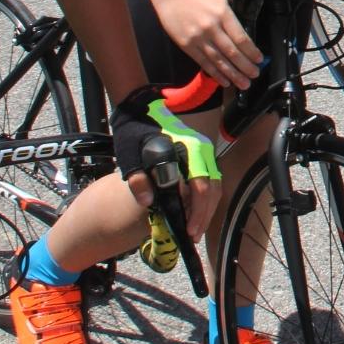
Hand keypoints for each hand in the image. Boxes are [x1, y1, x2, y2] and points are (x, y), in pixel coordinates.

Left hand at [109, 89, 219, 239]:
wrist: (141, 107)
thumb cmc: (135, 130)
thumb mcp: (130, 154)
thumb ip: (138, 178)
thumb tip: (148, 202)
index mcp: (187, 150)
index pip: (201, 185)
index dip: (197, 210)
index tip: (189, 230)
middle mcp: (201, 150)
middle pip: (212, 188)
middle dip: (204, 215)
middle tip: (193, 236)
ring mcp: (202, 152)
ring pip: (214, 186)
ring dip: (207, 209)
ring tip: (195, 228)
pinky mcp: (199, 155)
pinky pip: (210, 180)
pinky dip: (205, 199)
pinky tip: (195, 212)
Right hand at [154, 0, 262, 88]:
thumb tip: (255, 3)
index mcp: (222, 13)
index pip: (240, 37)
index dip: (251, 51)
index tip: (259, 59)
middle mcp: (211, 28)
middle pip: (231, 52)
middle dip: (245, 66)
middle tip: (255, 75)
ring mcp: (198, 38)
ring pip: (218, 60)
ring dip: (232, 74)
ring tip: (244, 84)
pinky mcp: (187, 45)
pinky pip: (204, 62)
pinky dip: (215, 73)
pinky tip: (225, 81)